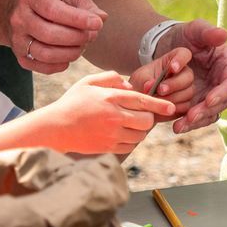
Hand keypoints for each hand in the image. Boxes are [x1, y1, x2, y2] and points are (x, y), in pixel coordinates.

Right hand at [8, 0, 104, 73]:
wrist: (16, 11)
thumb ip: (85, 3)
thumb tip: (102, 18)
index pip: (53, 10)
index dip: (77, 19)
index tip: (97, 24)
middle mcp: (19, 18)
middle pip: (49, 34)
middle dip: (77, 38)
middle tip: (92, 35)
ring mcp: (17, 39)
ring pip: (45, 54)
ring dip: (71, 53)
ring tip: (82, 46)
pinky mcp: (21, 57)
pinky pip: (43, 67)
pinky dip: (61, 65)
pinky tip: (70, 56)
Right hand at [37, 71, 176, 154]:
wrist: (54, 128)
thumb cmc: (71, 103)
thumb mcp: (87, 83)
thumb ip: (110, 78)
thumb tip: (129, 85)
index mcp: (109, 98)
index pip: (142, 100)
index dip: (160, 104)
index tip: (171, 108)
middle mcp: (113, 116)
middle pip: (146, 121)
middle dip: (148, 119)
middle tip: (141, 116)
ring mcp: (110, 134)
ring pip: (140, 136)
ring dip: (139, 131)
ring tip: (129, 125)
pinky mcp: (107, 148)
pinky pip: (129, 146)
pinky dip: (130, 141)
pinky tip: (121, 135)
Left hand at [129, 20, 226, 132]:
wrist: (172, 46)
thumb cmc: (188, 35)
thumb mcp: (196, 29)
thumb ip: (208, 32)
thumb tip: (224, 34)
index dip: (222, 93)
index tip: (209, 100)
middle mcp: (225, 84)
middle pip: (222, 102)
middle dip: (206, 111)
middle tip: (191, 117)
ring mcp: (214, 96)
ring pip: (210, 113)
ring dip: (196, 122)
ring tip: (180, 126)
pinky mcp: (201, 104)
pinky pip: (198, 117)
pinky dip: (188, 123)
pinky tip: (176, 127)